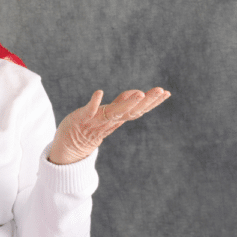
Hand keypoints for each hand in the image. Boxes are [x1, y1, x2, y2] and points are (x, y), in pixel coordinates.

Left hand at [48, 87, 170, 164]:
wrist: (69, 146)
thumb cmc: (89, 127)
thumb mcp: (108, 114)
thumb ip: (121, 104)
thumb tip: (138, 92)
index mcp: (117, 120)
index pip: (138, 110)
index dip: (153, 102)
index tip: (167, 92)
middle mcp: (110, 121)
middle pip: (132, 111)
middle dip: (148, 102)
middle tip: (161, 90)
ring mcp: (96, 120)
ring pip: (115, 112)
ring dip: (128, 103)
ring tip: (140, 93)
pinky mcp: (81, 118)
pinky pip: (88, 110)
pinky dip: (94, 102)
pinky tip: (99, 92)